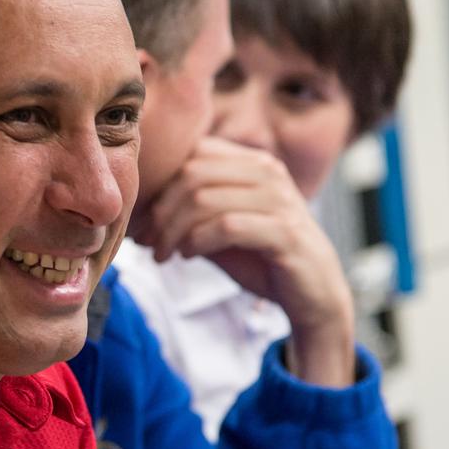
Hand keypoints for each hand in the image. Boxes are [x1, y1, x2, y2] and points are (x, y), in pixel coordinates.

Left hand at [131, 137, 354, 386]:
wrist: (311, 294)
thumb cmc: (259, 257)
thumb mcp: (216, 228)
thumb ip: (187, 212)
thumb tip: (137, 211)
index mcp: (249, 162)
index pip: (190, 153)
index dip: (157, 184)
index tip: (141, 218)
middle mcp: (267, 171)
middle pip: (191, 174)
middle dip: (160, 210)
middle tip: (147, 240)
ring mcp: (278, 199)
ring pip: (203, 199)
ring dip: (172, 230)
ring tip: (163, 253)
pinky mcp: (284, 231)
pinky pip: (226, 226)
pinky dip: (197, 241)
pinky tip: (187, 256)